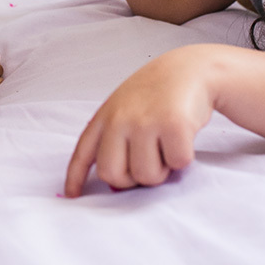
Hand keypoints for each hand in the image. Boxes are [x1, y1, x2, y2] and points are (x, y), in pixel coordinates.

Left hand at [64, 45, 215, 196]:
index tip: (73, 196)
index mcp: (105, 116)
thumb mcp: (126, 108)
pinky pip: (177, 163)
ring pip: (148, 176)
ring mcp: (145, 121)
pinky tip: (183, 136)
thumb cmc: (158, 94)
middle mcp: (120, 119)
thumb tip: (113, 187)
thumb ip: (115, 141)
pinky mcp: (174, 124)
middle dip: (133, 179)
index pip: (83, 152)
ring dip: (163, 169)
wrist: (191, 68)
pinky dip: (184, 157)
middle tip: (149, 161)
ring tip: (166, 143)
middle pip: (114, 175)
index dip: (75, 178)